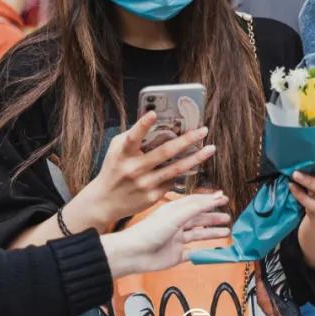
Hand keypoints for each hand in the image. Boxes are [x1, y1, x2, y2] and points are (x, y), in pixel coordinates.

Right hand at [76, 112, 215, 229]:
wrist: (104, 201)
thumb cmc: (114, 169)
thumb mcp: (116, 150)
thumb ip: (133, 137)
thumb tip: (156, 122)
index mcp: (123, 154)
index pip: (133, 137)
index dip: (143, 125)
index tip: (154, 113)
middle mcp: (134, 169)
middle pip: (164, 152)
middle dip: (187, 140)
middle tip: (203, 130)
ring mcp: (144, 184)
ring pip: (175, 169)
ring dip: (195, 158)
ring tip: (210, 148)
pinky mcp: (152, 196)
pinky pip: (172, 181)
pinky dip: (183, 172)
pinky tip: (193, 164)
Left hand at [101, 192, 230, 276]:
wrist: (133, 254)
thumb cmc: (148, 231)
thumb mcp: (176, 215)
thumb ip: (197, 207)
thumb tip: (215, 198)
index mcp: (174, 211)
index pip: (196, 203)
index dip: (210, 201)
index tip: (224, 199)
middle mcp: (176, 224)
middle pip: (199, 219)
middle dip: (213, 218)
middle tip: (228, 217)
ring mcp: (176, 240)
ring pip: (198, 235)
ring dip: (212, 233)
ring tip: (227, 232)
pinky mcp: (176, 255)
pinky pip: (193, 253)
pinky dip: (204, 252)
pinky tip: (214, 251)